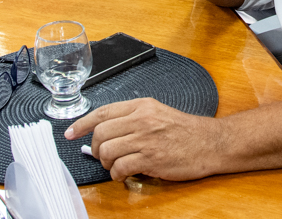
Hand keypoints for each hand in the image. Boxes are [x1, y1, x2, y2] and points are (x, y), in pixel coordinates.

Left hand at [65, 98, 221, 181]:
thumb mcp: (158, 113)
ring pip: (107, 151)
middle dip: (95, 149)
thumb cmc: (185, 131)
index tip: (70, 133)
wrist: (211, 143)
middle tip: (102, 156)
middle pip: (100, 133)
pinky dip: (117, 175)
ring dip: (106, 163)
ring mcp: (146, 139)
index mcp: (142, 106)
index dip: (81, 123)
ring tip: (116, 166)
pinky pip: (120, 168)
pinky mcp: (151, 159)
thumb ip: (132, 119)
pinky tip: (125, 174)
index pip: (102, 112)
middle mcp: (142, 119)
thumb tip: (104, 133)